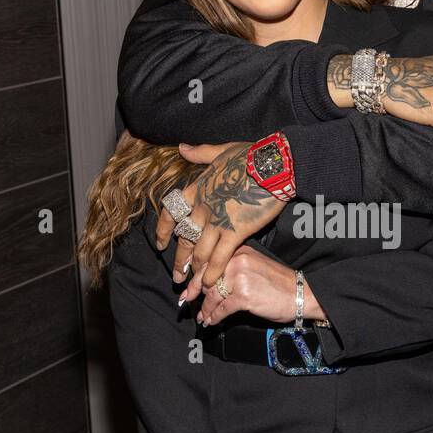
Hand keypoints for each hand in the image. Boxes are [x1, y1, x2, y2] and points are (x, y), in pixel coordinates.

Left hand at [154, 141, 282, 298]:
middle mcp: (202, 208)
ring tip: (192, 285)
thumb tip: (182, 148)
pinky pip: (219, 257)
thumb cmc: (250, 155)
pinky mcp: (235, 231)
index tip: (161, 244)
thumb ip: (200, 153)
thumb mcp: (221, 150)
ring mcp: (217, 221)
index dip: (163, 230)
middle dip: (180, 260)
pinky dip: (212, 272)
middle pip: (185, 238)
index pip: (171, 213)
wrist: (271, 165)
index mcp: (197, 189)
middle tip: (177, 276)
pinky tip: (209, 284)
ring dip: (195, 270)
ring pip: (200, 251)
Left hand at [195, 245, 323, 326]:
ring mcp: (240, 278)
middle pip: (208, 279)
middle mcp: (237, 261)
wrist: (300, 294)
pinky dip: (215, 317)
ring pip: (213, 295)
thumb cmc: (279, 283)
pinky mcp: (244, 296)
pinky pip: (222, 308)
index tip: (189, 289)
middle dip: (196, 293)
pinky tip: (212, 321)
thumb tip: (210, 283)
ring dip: (206, 309)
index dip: (197, 278)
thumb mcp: (254, 266)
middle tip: (187, 302)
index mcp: (239, 251)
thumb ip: (233, 269)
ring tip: (203, 317)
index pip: (210, 263)